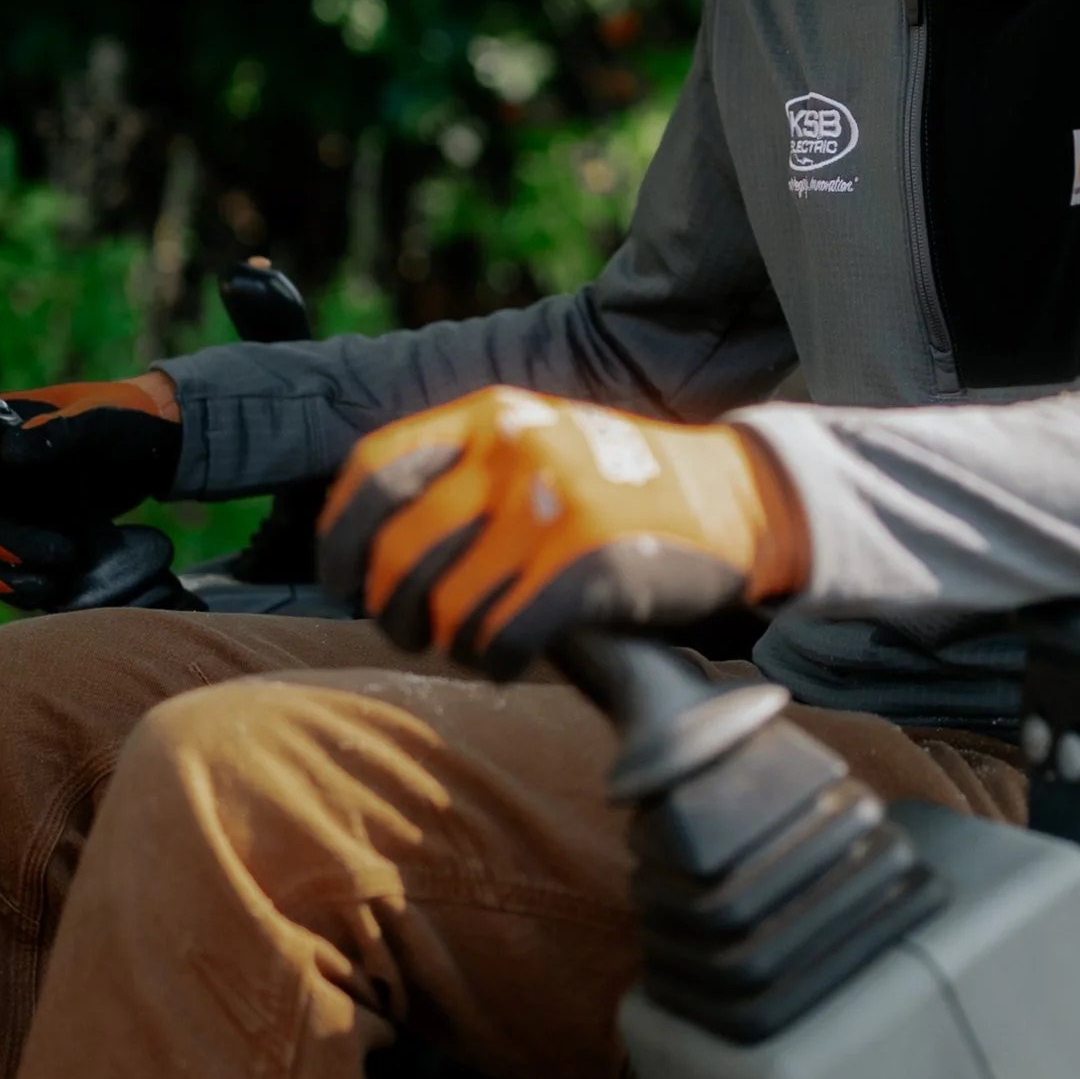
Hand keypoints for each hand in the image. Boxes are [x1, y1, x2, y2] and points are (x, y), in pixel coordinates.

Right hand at [0, 374, 183, 609]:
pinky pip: (1, 567)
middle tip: (61, 554)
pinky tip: (53, 588)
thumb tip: (6, 454)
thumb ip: (60, 433)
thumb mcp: (102, 424)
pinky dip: (19, 582)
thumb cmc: (128, 422)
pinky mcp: (26, 531)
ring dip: (12, 567)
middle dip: (5, 542)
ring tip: (68, 566)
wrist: (161, 448)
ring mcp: (8, 501)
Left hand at [315, 389, 807, 668]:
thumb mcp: (541, 441)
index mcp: (491, 416)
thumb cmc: (626, 485)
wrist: (738, 498)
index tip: (343, 579)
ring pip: (449, 607)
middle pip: (400, 553)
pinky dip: (497, 662)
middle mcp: (513, 453)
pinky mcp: (589, 566)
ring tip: (478, 644)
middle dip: (392, 609)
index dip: (341, 538)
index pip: (372, 472)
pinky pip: (504, 637)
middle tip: (414, 630)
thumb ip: (467, 469)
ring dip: (453, 643)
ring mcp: (551, 508)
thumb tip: (369, 541)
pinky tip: (516, 659)